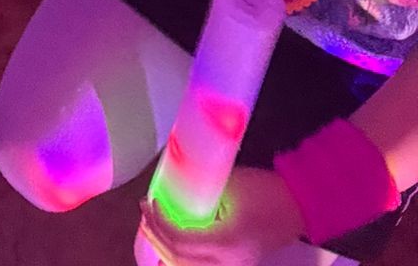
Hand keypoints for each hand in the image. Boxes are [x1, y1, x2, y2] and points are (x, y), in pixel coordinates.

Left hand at [139, 170, 303, 263]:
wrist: (298, 205)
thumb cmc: (264, 190)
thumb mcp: (227, 184)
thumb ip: (198, 192)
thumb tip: (169, 189)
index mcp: (226, 244)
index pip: (180, 243)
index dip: (159, 224)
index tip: (148, 203)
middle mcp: (229, 264)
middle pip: (180, 260)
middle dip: (157, 237)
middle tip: (145, 213)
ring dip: (167, 249)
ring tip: (154, 226)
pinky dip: (183, 256)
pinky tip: (172, 241)